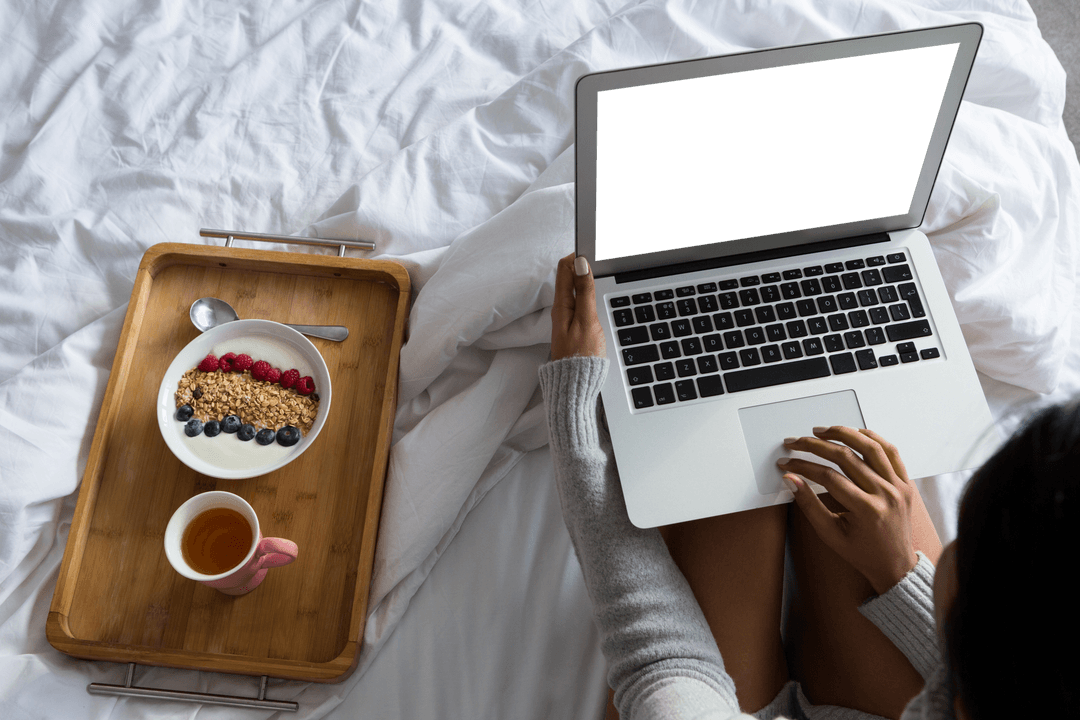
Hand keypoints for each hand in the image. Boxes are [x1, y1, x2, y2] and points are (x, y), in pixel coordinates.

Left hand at [550, 253, 606, 359]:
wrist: (577, 386)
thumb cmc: (582, 357)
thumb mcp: (587, 321)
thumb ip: (584, 292)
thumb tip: (581, 264)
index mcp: (561, 304)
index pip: (564, 268)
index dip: (578, 256)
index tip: (594, 251)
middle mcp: (562, 309)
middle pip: (570, 276)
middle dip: (584, 263)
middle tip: (602, 256)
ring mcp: (568, 317)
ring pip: (576, 288)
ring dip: (587, 277)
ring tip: (602, 269)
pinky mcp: (576, 326)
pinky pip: (581, 301)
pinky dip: (590, 292)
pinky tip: (601, 293)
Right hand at [778, 426, 920, 594]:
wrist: (894, 564)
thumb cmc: (862, 552)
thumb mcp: (829, 533)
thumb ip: (809, 504)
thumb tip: (790, 479)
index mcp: (867, 510)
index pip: (828, 477)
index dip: (803, 466)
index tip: (786, 462)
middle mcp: (886, 494)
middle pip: (846, 457)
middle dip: (815, 446)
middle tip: (796, 442)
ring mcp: (898, 486)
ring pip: (870, 446)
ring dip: (843, 433)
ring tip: (821, 431)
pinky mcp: (904, 482)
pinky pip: (890, 451)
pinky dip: (871, 438)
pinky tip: (853, 434)